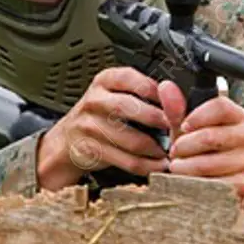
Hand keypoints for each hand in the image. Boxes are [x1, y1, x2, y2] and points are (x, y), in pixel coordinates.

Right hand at [37, 67, 169, 190]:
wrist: (67, 140)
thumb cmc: (101, 115)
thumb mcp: (116, 94)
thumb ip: (143, 93)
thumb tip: (176, 98)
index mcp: (105, 81)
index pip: (130, 78)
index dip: (154, 90)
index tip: (171, 101)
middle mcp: (95, 101)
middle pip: (129, 108)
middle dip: (158, 119)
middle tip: (175, 128)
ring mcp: (90, 126)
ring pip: (131, 140)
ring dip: (156, 149)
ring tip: (170, 150)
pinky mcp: (92, 150)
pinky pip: (126, 160)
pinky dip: (147, 165)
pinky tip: (157, 163)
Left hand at [158, 81, 243, 199]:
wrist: (206, 183)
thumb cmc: (197, 151)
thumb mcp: (184, 129)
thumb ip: (176, 109)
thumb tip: (166, 88)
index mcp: (237, 116)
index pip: (221, 107)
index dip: (197, 116)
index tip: (183, 126)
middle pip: (213, 136)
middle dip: (185, 146)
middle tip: (174, 151)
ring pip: (210, 162)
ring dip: (186, 166)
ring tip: (178, 166)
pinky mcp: (243, 184)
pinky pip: (214, 183)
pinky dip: (196, 183)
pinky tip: (190, 181)